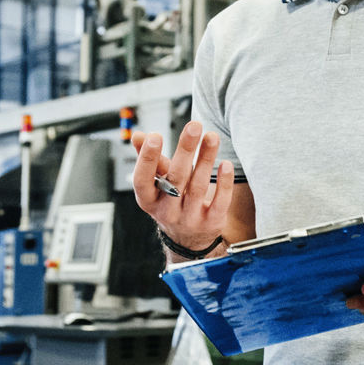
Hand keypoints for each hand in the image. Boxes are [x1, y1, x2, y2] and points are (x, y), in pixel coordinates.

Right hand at [130, 121, 233, 255]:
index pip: (142, 180)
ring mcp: (189, 218)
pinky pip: (219, 202)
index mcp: (148, 200)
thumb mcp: (155, 184)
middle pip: (175, 179)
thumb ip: (148, 159)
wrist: (188, 238)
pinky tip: (226, 164)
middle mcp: (166, 211)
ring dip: (206, 159)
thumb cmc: (170, 201)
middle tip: (194, 126)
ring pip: (198, 186)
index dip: (147, 158)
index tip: (155, 135)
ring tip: (212, 136)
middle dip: (185, 150)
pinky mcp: (211, 222)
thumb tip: (137, 135)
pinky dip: (224, 183)